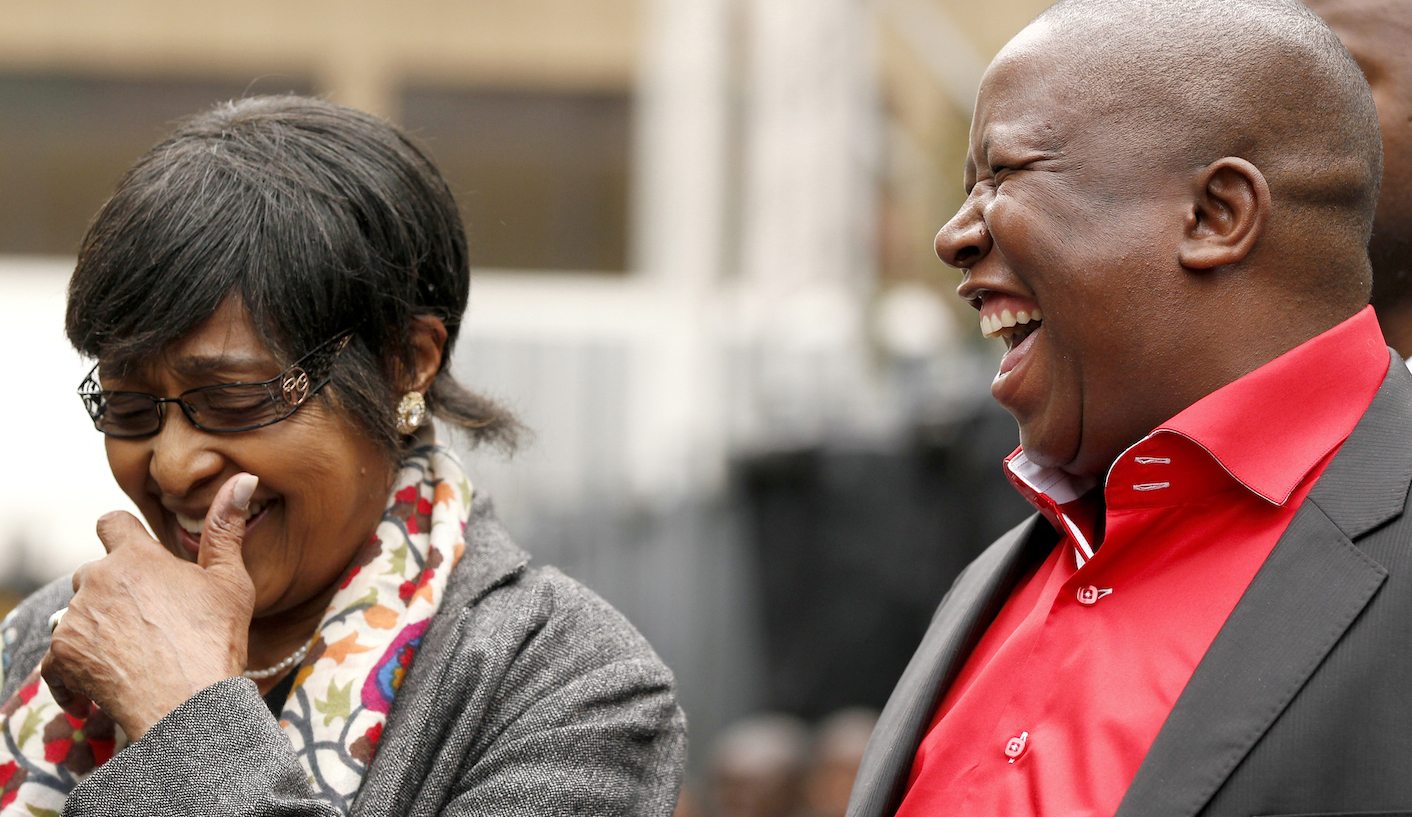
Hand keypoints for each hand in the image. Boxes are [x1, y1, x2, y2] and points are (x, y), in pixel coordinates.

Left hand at [41, 473, 258, 739]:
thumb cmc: (215, 640)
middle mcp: (98, 580)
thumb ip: (227, 528)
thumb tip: (244, 478)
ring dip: (96, 630)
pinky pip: (58, 658)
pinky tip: (97, 692)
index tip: (137, 559)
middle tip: (147, 622)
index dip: (122, 535)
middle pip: (94, 573)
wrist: (187, 702)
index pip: (111, 522)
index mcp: (137, 556)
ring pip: (78, 615)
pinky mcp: (62, 656)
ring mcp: (75, 619)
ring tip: (131, 657)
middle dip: (113, 592)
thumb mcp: (231, 581)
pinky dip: (74, 674)